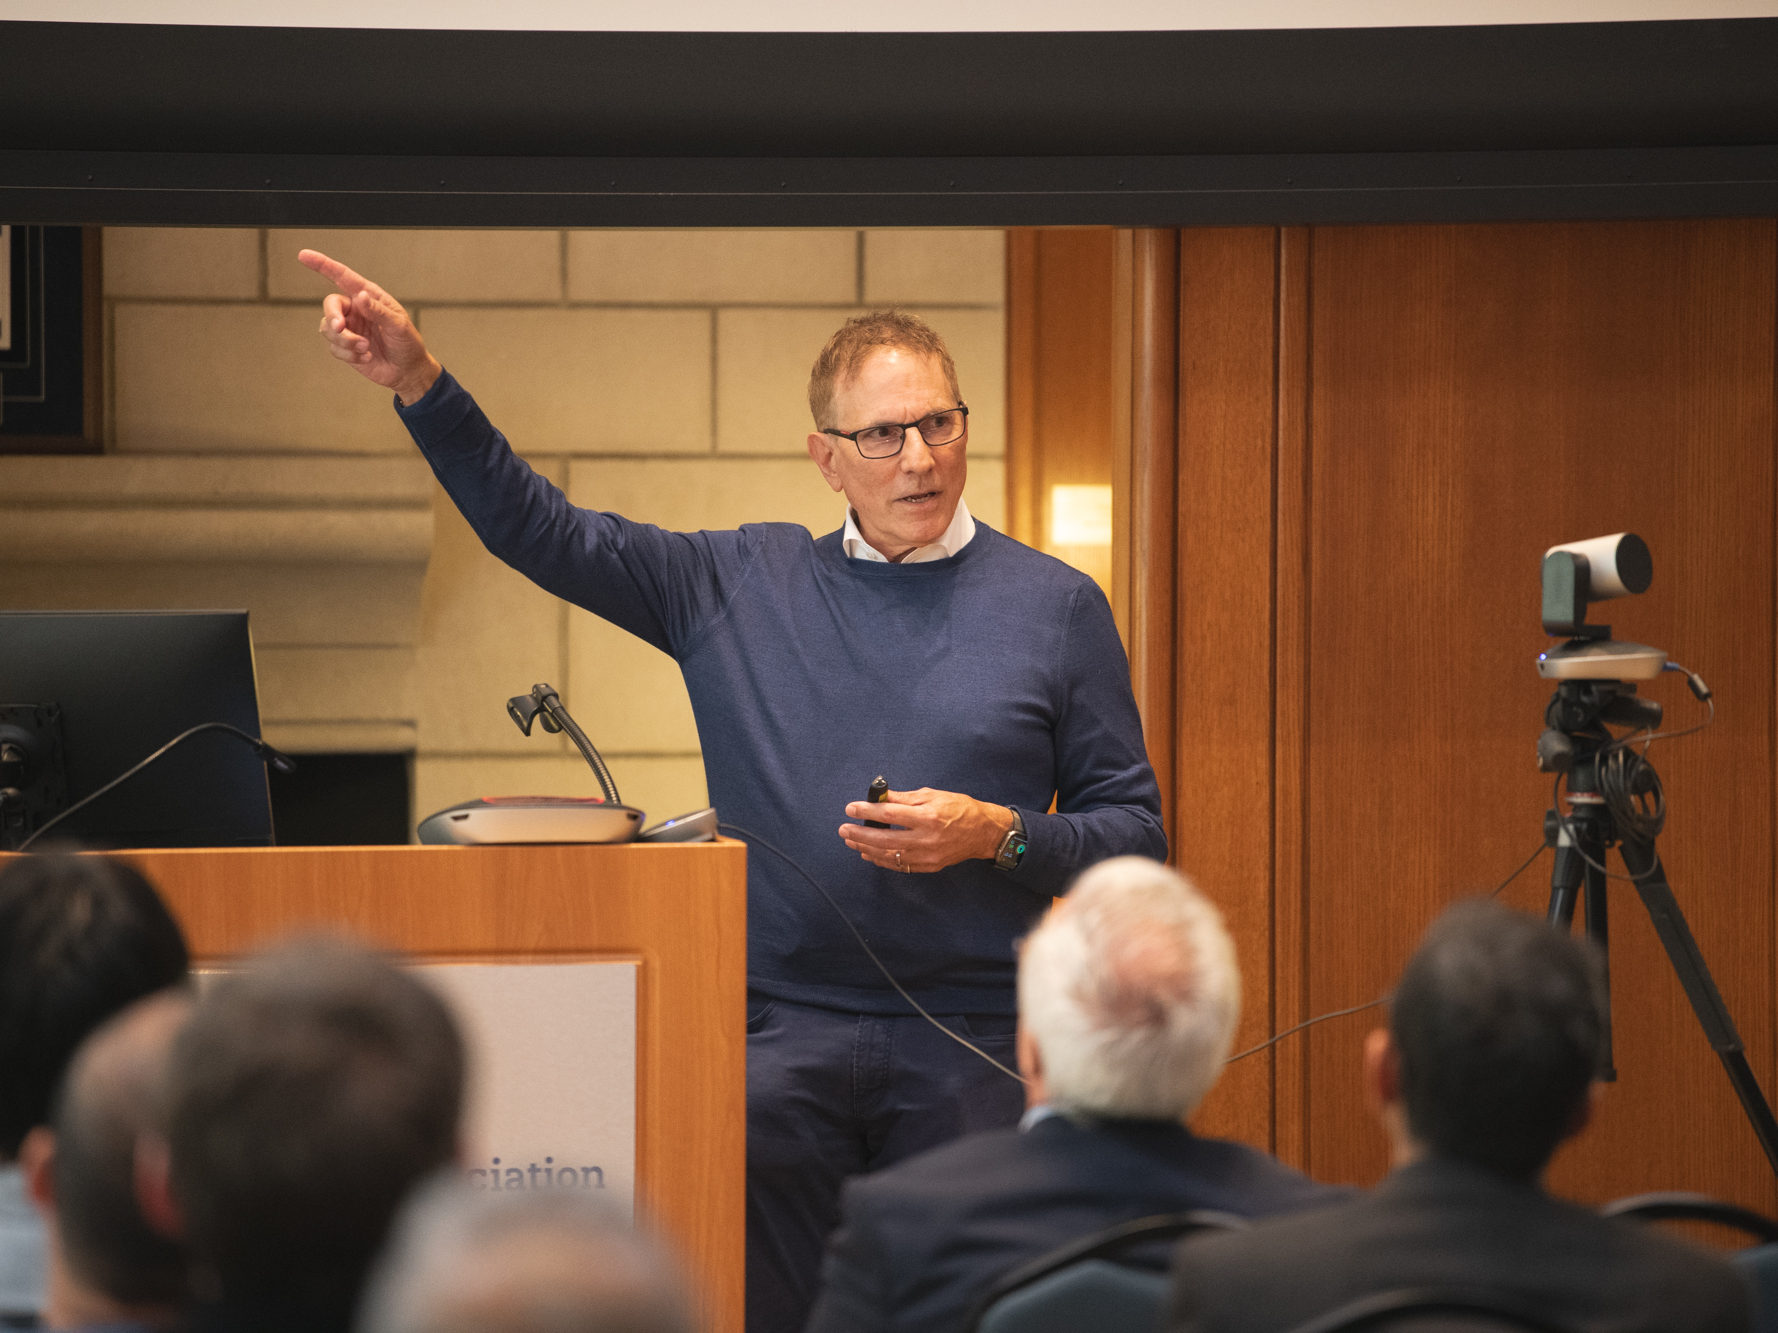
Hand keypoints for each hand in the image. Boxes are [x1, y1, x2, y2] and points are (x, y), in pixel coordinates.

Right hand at [297, 249, 440, 404]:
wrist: (407, 371)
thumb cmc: (407, 343)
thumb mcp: (398, 325)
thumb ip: (378, 311)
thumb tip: (360, 296)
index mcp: (368, 296)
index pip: (343, 277)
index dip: (323, 265)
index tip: (304, 255)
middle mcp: (355, 310)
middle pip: (330, 305)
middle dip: (333, 317)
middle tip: (341, 328)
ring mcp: (349, 328)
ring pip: (328, 329)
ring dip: (346, 341)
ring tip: (366, 349)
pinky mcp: (345, 347)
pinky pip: (334, 348)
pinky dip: (349, 355)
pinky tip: (367, 358)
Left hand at [839, 788, 1015, 873]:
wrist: (983, 832)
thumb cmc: (959, 808)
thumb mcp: (932, 795)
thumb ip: (904, 798)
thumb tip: (879, 797)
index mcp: (927, 816)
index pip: (890, 814)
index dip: (867, 811)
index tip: (850, 809)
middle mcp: (926, 838)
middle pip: (884, 838)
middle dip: (860, 834)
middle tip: (844, 829)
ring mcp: (927, 855)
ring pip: (889, 855)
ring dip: (866, 848)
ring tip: (851, 841)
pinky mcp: (928, 866)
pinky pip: (899, 866)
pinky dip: (881, 860)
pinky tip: (869, 854)